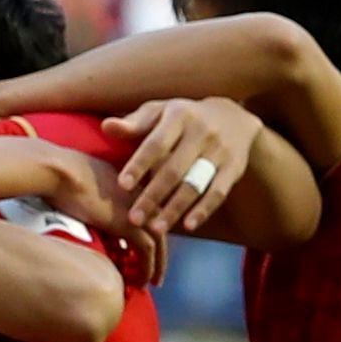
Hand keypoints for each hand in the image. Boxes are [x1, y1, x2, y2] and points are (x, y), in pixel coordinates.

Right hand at [23, 144, 163, 288]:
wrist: (60, 172)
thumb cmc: (62, 177)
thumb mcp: (88, 189)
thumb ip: (99, 206)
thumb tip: (98, 225)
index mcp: (132, 183)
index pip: (149, 212)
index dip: (147, 234)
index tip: (143, 253)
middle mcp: (141, 195)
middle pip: (159, 227)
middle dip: (160, 253)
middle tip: (156, 273)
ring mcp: (139, 208)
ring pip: (159, 242)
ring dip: (157, 265)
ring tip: (151, 282)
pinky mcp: (131, 223)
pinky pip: (147, 251)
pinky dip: (147, 268)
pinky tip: (142, 281)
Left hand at [105, 97, 260, 236]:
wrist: (232, 116)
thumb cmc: (182, 117)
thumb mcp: (159, 112)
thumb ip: (134, 124)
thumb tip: (106, 126)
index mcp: (179, 115)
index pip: (156, 143)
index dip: (139, 165)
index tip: (122, 185)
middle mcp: (202, 131)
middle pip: (174, 169)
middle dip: (153, 196)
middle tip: (134, 218)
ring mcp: (220, 150)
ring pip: (195, 184)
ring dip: (175, 209)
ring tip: (155, 228)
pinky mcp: (234, 167)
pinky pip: (218, 192)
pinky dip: (203, 210)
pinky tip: (186, 225)